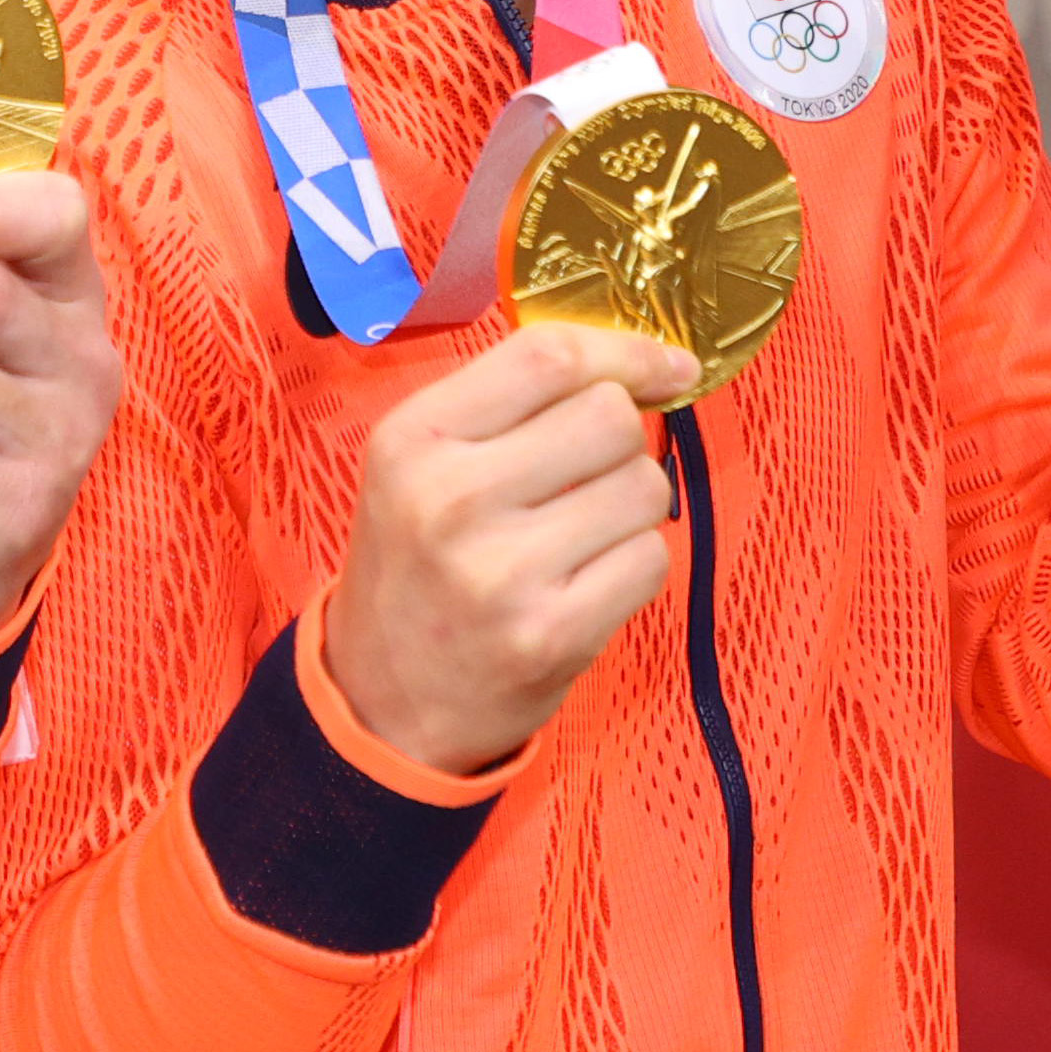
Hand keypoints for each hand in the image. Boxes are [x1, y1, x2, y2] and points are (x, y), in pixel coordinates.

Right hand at [318, 324, 694, 777]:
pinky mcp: (550, 636)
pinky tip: (586, 580)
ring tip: (580, 533)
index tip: (666, 366)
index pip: (548, 356)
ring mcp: (501, 573)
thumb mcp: (422, 461)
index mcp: (414, 439)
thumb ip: (512, 401)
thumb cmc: (419, 564)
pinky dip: (634, 564)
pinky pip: (650, 559)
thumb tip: (647, 363)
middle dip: (624, 439)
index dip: (626, 351)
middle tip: (591, 473)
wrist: (383, 700)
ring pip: (644, 486)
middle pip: (610, 417)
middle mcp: (450, 500)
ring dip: (632, 504)